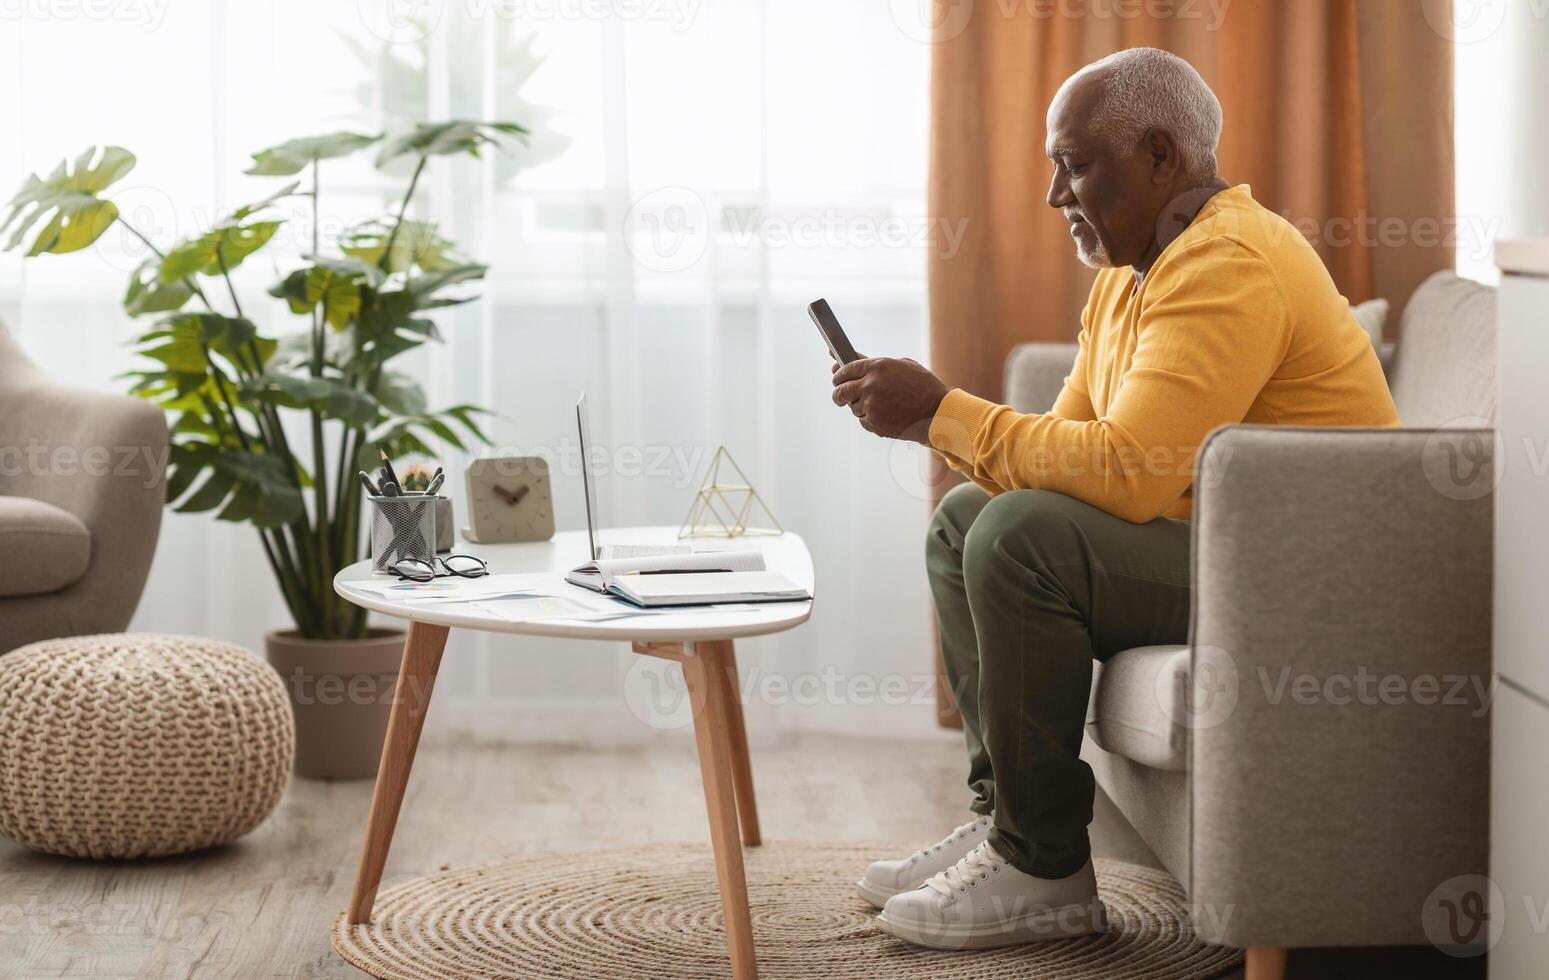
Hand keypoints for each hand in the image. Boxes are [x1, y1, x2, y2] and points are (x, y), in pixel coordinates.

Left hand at [830, 355, 949, 444]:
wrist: (937, 411)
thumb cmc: (923, 386)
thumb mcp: (901, 366)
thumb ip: (874, 364)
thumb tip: (850, 358)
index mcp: (877, 366)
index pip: (845, 369)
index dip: (838, 375)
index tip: (837, 379)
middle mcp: (870, 384)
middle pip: (840, 390)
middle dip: (838, 394)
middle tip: (841, 397)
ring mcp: (871, 404)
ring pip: (852, 407)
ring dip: (859, 407)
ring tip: (879, 405)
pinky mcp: (874, 422)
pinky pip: (863, 421)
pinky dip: (869, 419)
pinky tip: (885, 415)